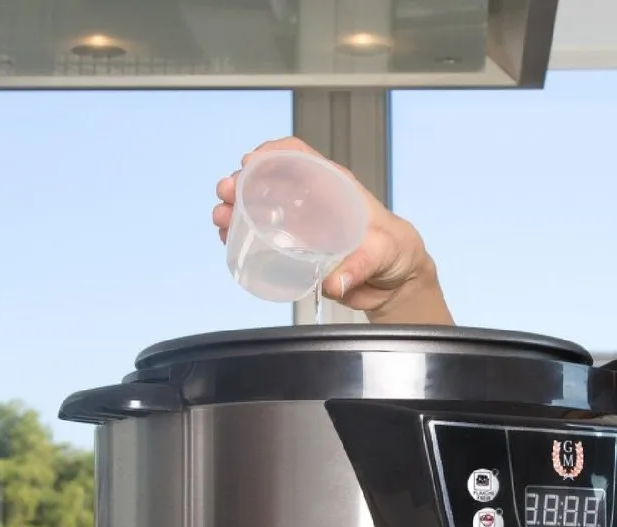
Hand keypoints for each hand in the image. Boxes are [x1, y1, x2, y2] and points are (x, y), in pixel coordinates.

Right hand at [211, 136, 452, 323]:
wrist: (396, 280)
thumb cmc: (396, 251)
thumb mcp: (383, 252)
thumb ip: (360, 265)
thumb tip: (334, 282)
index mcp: (335, 186)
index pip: (298, 155)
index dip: (272, 153)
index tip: (250, 163)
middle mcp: (313, 200)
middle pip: (270, 180)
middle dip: (241, 183)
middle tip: (226, 196)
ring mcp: (302, 224)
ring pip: (260, 207)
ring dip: (235, 210)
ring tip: (220, 220)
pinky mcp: (296, 248)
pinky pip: (264, 236)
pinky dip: (243, 235)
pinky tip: (229, 240)